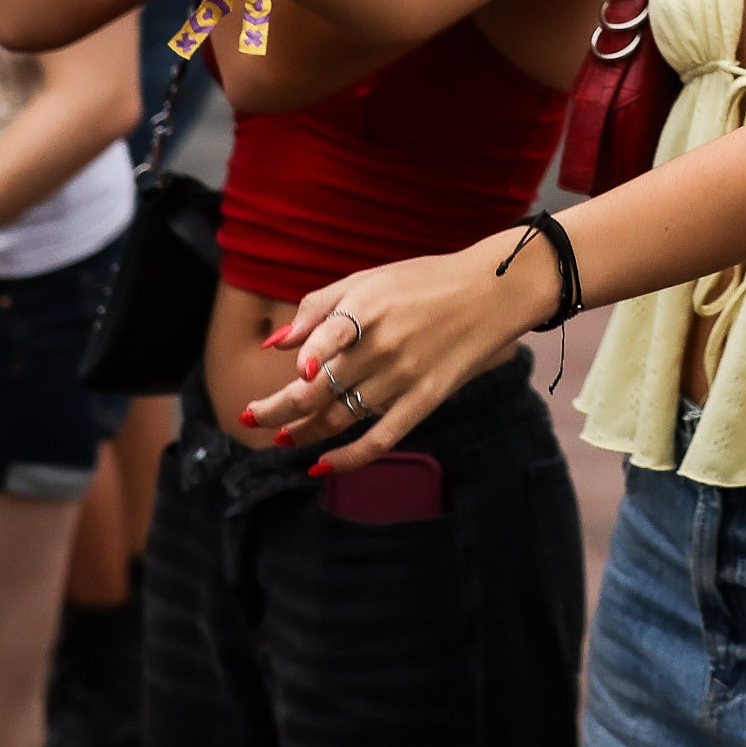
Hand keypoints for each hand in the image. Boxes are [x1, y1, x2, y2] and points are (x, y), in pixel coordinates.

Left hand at [240, 245, 544, 465]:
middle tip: (252, 417)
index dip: (304, 363)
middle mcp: (382, 346)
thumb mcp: (369, 279)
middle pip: (319, 389)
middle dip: (278, 410)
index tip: (288, 377)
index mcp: (367, 308)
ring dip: (305, 431)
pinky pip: (380, 439)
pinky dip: (348, 458)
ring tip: (283, 436)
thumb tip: (277, 344)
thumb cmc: (425, 281)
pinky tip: (321, 467)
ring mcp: (403, 377)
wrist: (493, 292)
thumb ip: (319, 307)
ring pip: (341, 416)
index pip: (325, 341)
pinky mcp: (424, 400)